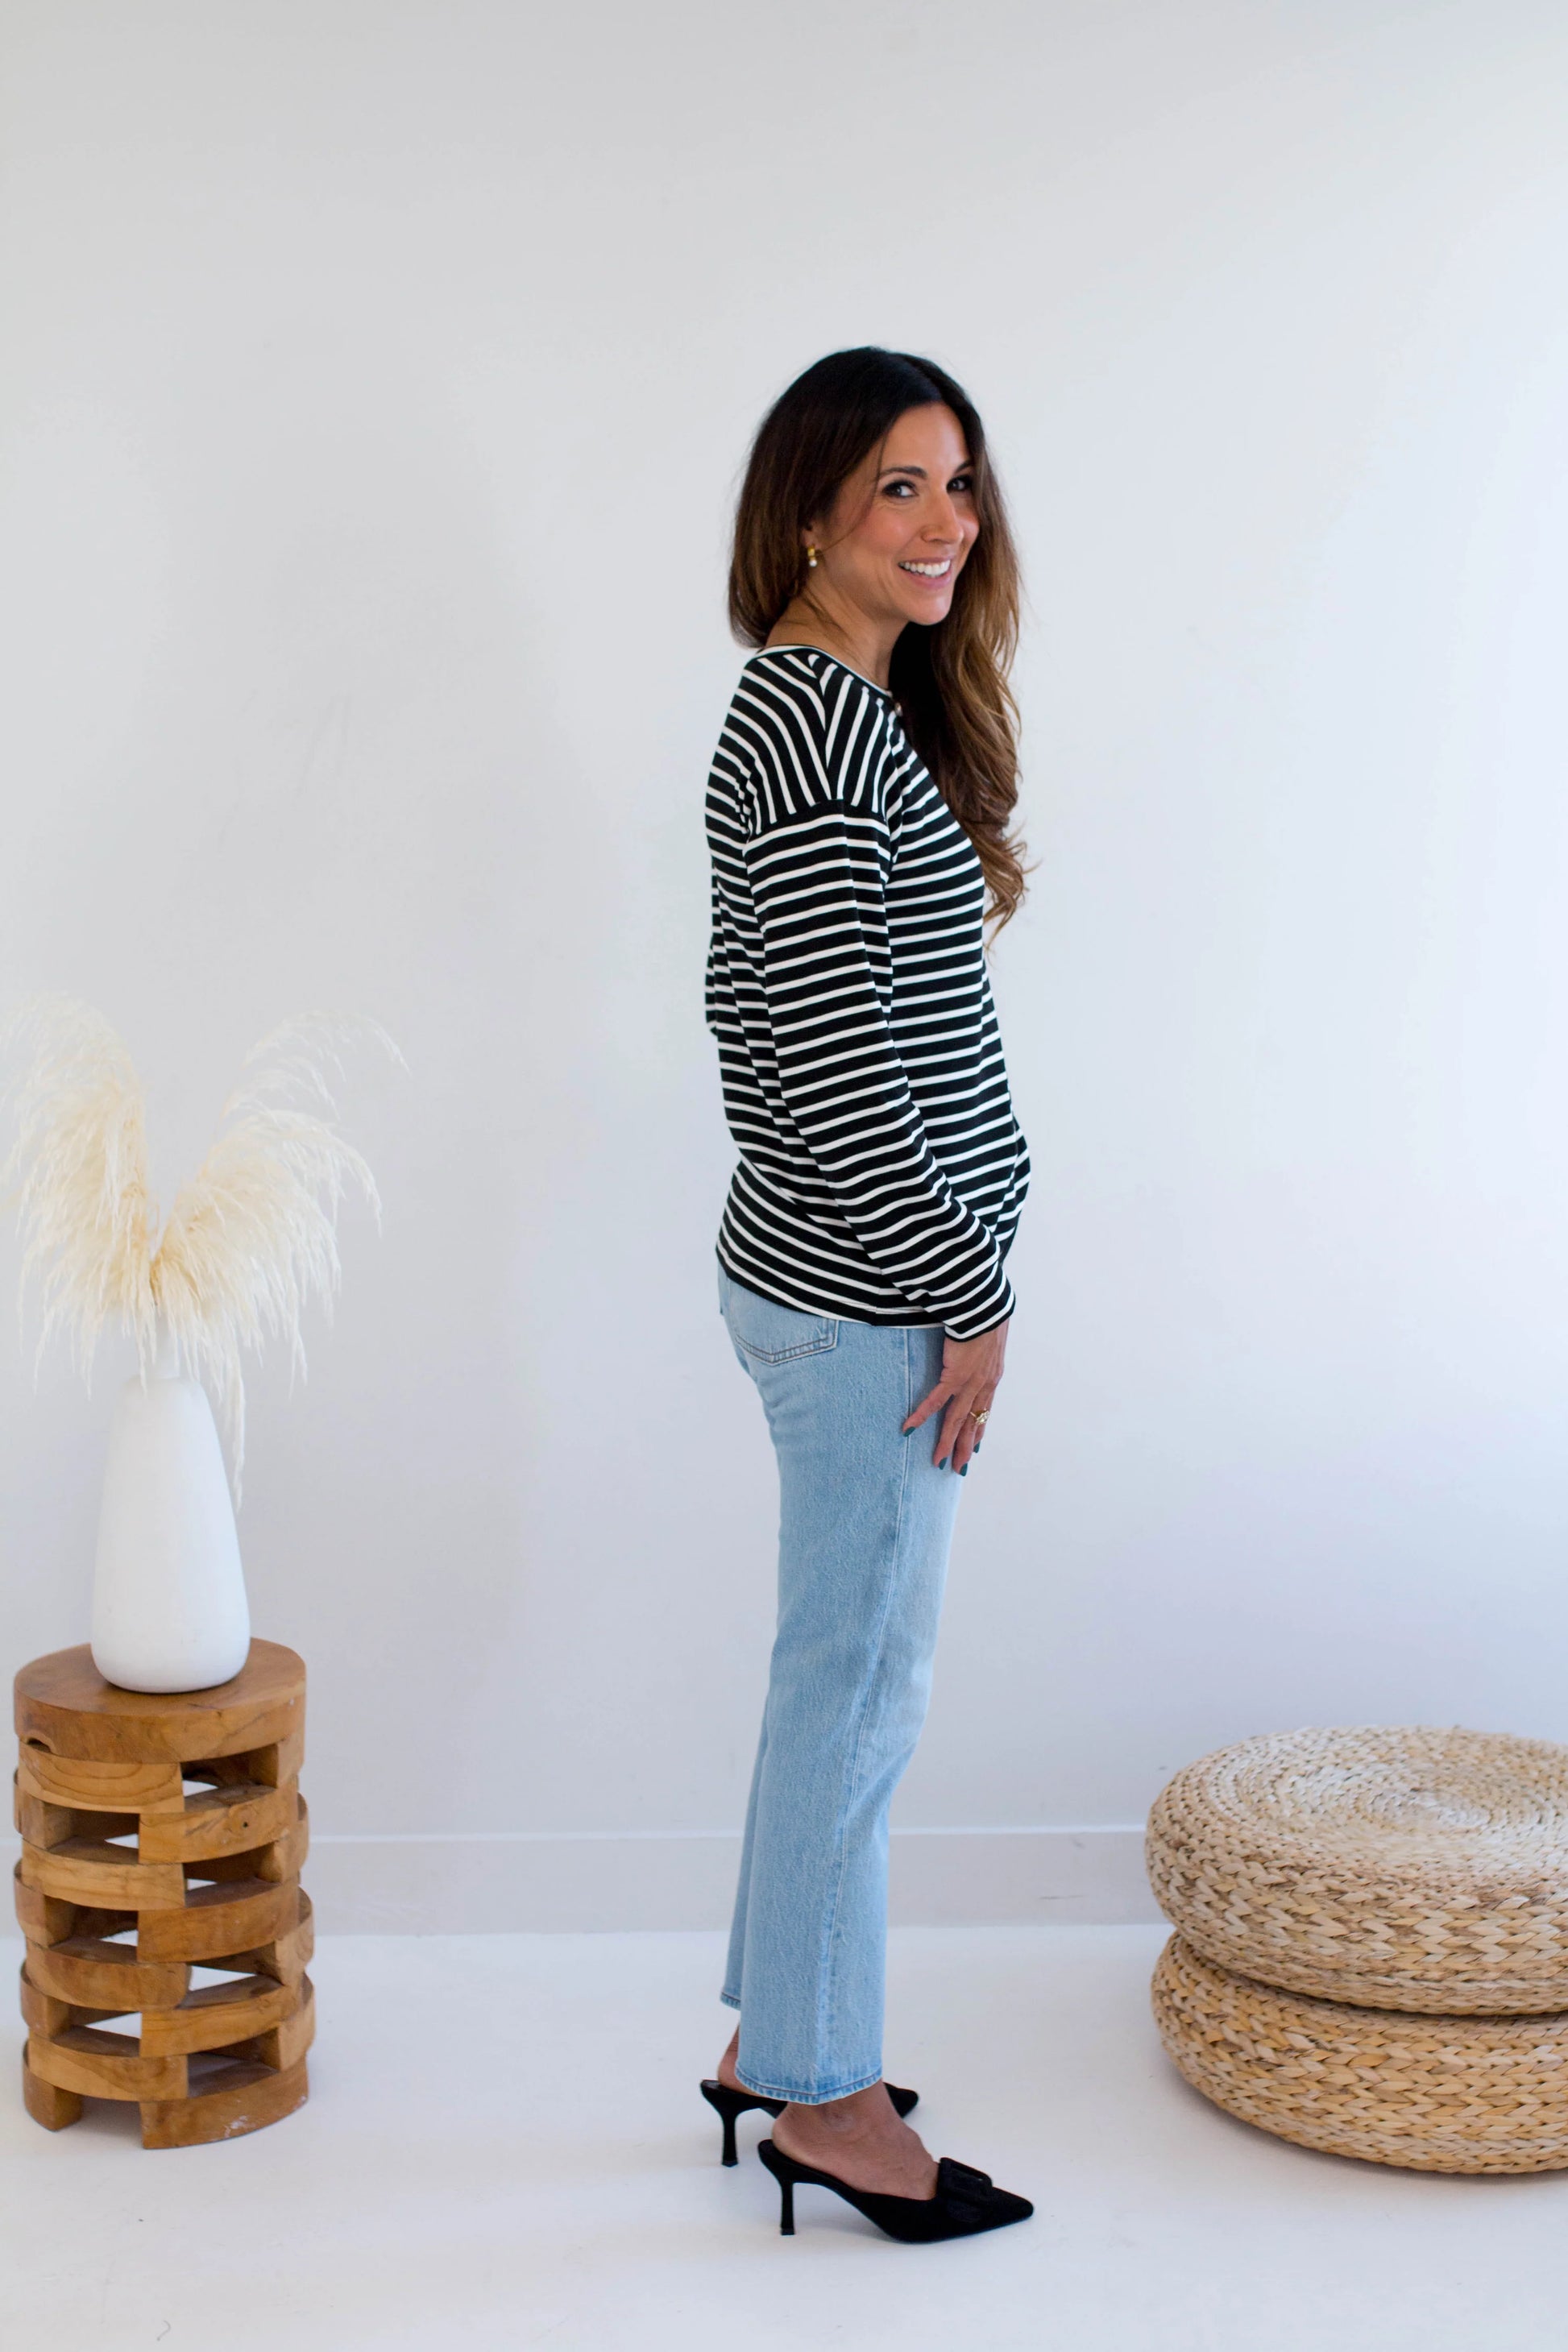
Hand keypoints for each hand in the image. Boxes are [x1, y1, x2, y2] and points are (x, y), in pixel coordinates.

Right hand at [902, 1320, 1008, 1472]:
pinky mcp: (955, 1375)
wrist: (984, 1307)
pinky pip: (936, 1401)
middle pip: (972, 1422)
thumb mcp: (987, 1338)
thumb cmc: (984, 1315)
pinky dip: (922, 1416)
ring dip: (947, 1442)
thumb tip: (971, 1348)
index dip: (978, 1430)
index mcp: (991, 1377)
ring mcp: (970, 1382)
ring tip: (938, 1461)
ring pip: (957, 1419)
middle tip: (958, 1468)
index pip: (984, 1410)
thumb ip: (980, 1350)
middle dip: (964, 1447)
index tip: (974, 1448)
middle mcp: (984, 1384)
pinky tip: (909, 1429)